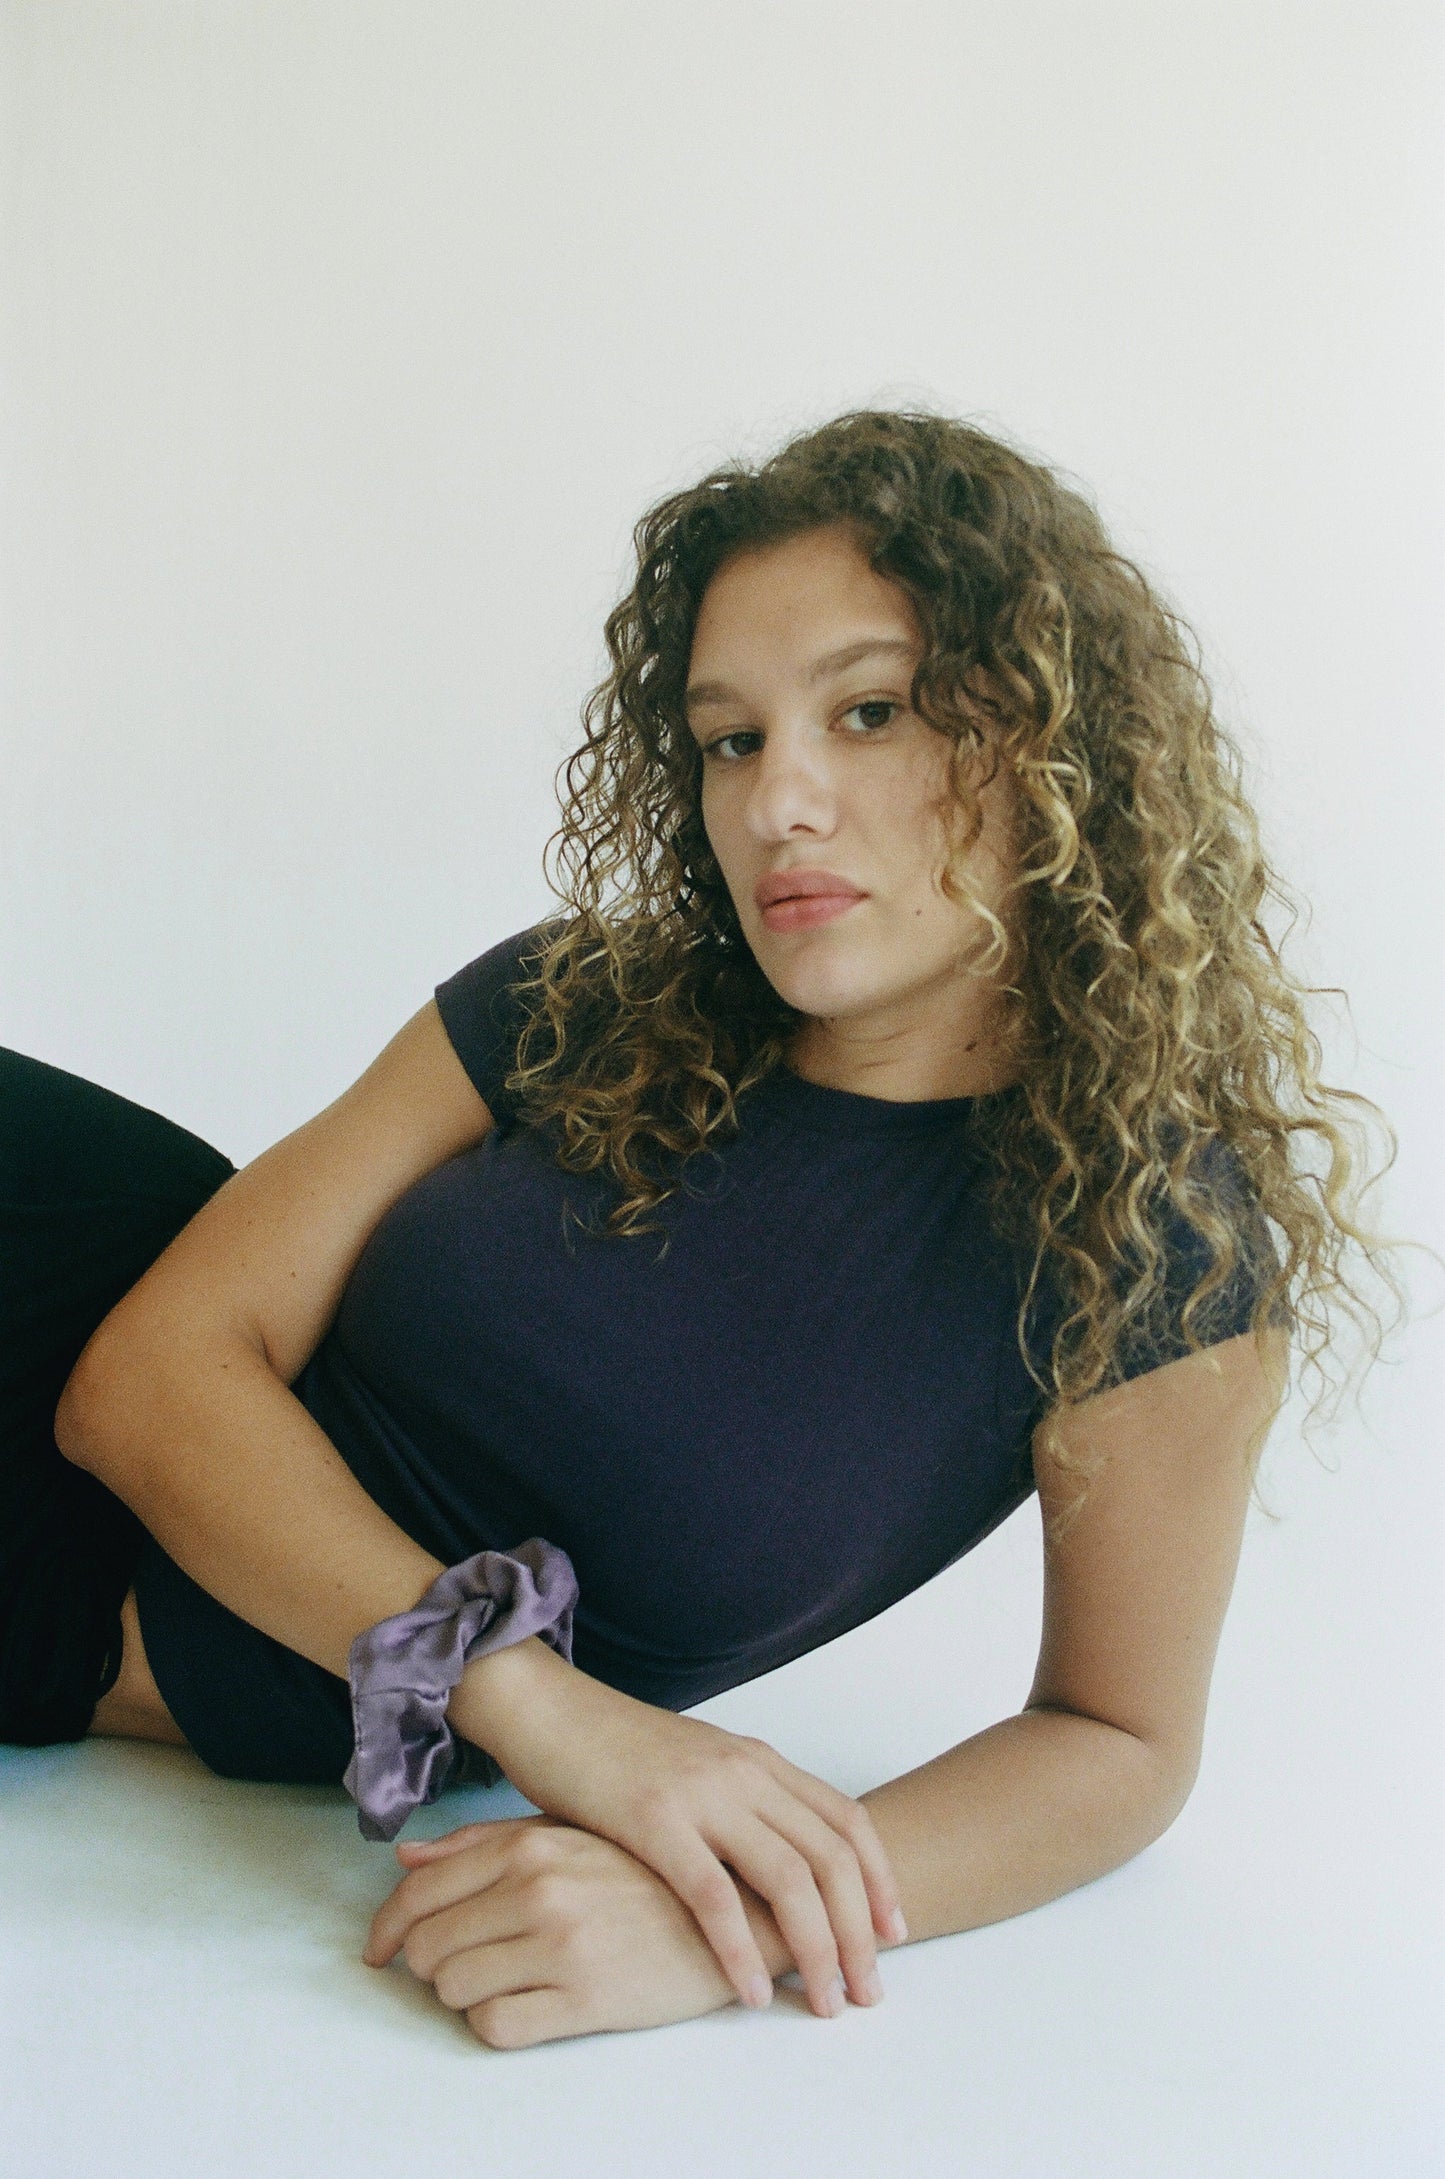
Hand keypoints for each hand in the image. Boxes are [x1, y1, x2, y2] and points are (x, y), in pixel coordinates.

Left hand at [365, 1815, 810, 2047]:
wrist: (735, 1914)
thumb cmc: (647, 1874)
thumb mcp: (566, 1835)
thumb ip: (483, 1842)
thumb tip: (407, 1857)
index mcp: (532, 1843)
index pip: (421, 1891)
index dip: (388, 1928)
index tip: (378, 1951)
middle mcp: (539, 1887)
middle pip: (428, 1946)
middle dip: (429, 1965)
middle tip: (454, 1969)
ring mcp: (560, 1942)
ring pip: (454, 1988)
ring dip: (463, 1995)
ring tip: (499, 1984)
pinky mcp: (584, 1996)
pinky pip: (495, 2027)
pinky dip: (494, 2024)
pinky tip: (524, 2007)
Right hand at [453, 1651, 906, 2018]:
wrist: (549, 1711)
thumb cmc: (616, 1750)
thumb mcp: (698, 1764)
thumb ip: (743, 1802)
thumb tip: (782, 1862)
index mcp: (758, 1759)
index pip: (847, 1821)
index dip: (880, 1881)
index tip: (893, 1934)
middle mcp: (744, 1772)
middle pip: (831, 1858)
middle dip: (860, 1932)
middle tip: (869, 1992)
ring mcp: (702, 1794)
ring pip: (789, 1879)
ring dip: (817, 1949)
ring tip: (825, 2002)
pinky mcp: (654, 1821)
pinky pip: (714, 1897)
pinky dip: (740, 1950)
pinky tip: (750, 1993)